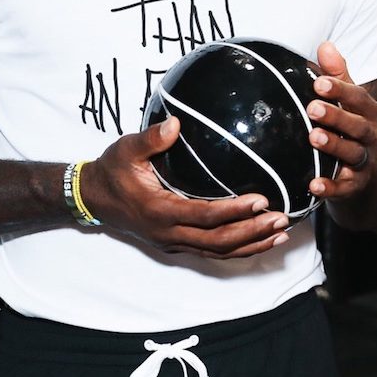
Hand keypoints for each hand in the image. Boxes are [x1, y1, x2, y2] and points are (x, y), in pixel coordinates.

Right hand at [84, 117, 290, 257]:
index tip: (261, 200)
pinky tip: (261, 241)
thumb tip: (175, 124)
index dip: (234, 211)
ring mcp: (173, 242)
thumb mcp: (125, 149)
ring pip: (218, 252)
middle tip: (281, 219)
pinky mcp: (177, 244)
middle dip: (252, 232)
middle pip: (217, 241)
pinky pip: (212, 252)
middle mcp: (168, 233)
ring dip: (251, 245)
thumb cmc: (113, 171)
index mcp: (159, 211)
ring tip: (281, 234)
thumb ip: (150, 139)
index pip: (204, 216)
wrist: (95, 198)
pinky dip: (239, 249)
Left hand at [306, 41, 376, 201]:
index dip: (340, 89)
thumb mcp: (348, 101)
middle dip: (336, 116)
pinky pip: (345, 187)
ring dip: (334, 145)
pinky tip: (314, 184)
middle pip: (357, 125)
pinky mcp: (356, 185)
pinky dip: (331, 187)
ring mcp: (366, 161)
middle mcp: (373, 135)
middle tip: (311, 108)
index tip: (318, 82)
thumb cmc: (351, 126)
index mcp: (371, 112)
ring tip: (314, 138)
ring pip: (353, 153)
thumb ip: (337, 75)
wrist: (370, 171)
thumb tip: (325, 45)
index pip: (358, 97)